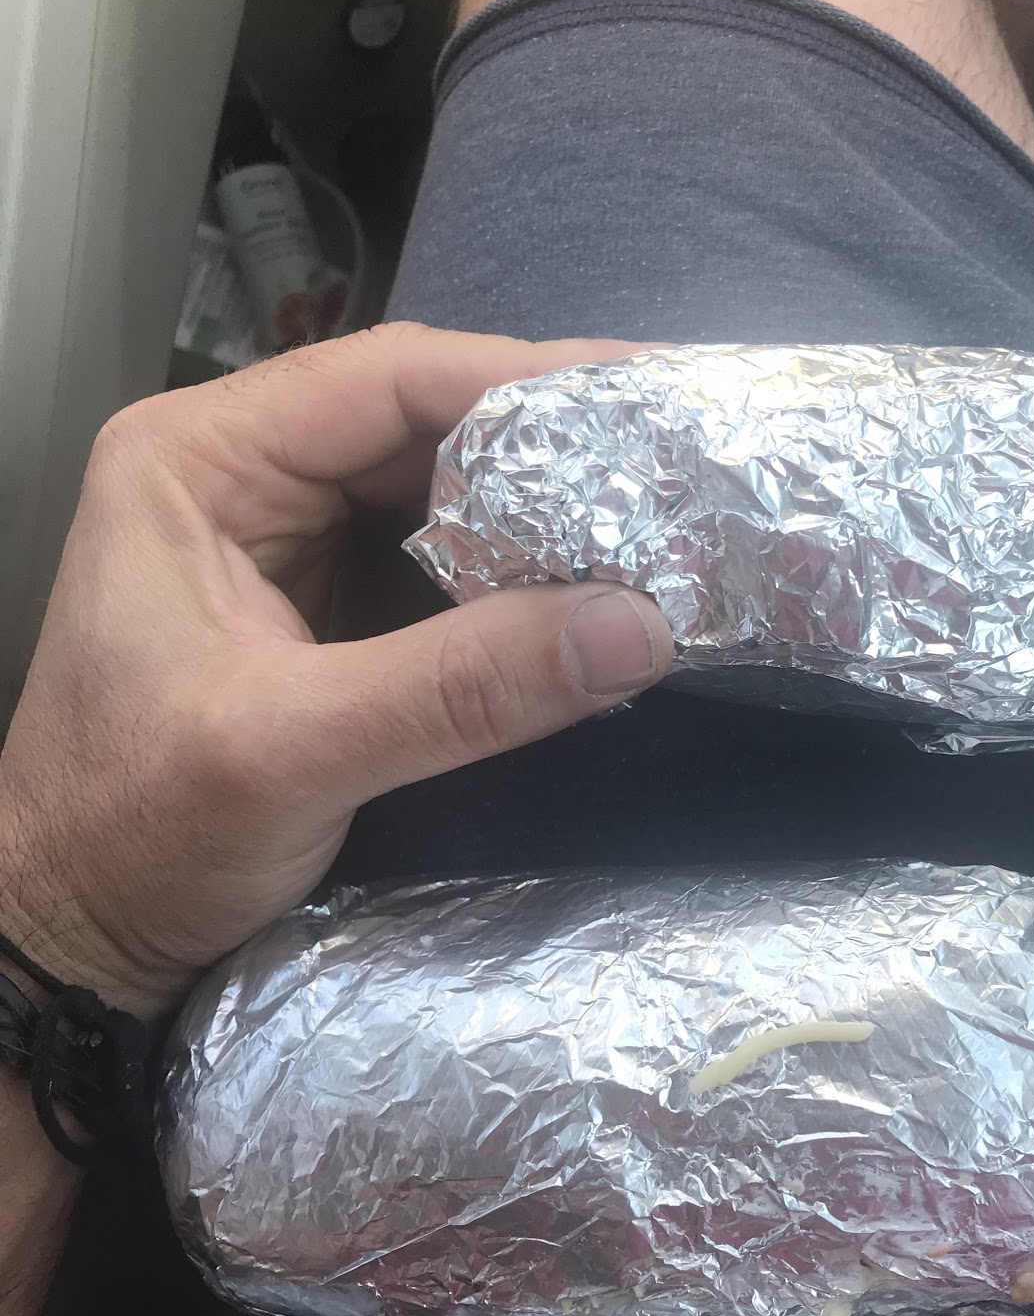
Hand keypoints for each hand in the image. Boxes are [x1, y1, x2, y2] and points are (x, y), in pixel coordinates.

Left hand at [0, 324, 672, 1019]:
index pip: (389, 378)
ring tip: (661, 523)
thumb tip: (642, 628)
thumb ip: (465, 686)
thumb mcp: (298, 749)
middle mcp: (239, 476)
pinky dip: (512, 584)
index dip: (529, 378)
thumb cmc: (137, 834)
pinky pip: (433, 570)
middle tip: (680, 464)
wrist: (71, 936)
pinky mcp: (316, 612)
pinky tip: (590, 597)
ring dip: (542, 516)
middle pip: (423, 426)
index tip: (651, 396)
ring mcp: (279, 544)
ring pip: (437, 498)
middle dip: (551, 450)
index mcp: (199, 460)